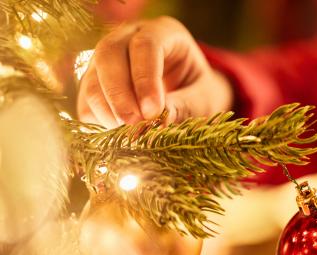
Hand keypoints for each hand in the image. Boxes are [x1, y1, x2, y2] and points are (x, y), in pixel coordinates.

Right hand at [78, 16, 232, 127]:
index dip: (145, 78)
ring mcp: (108, 59)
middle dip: (119, 93)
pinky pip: (86, 101)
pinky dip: (98, 120)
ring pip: (92, 78)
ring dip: (106, 109)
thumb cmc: (200, 92)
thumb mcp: (203, 98)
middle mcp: (129, 38)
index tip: (152, 111)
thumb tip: (158, 120)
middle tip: (134, 124)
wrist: (190, 95)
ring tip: (129, 133)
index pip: (145, 45)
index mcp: (164, 32)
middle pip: (108, 54)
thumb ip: (185, 105)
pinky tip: (118, 133)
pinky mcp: (95, 84)